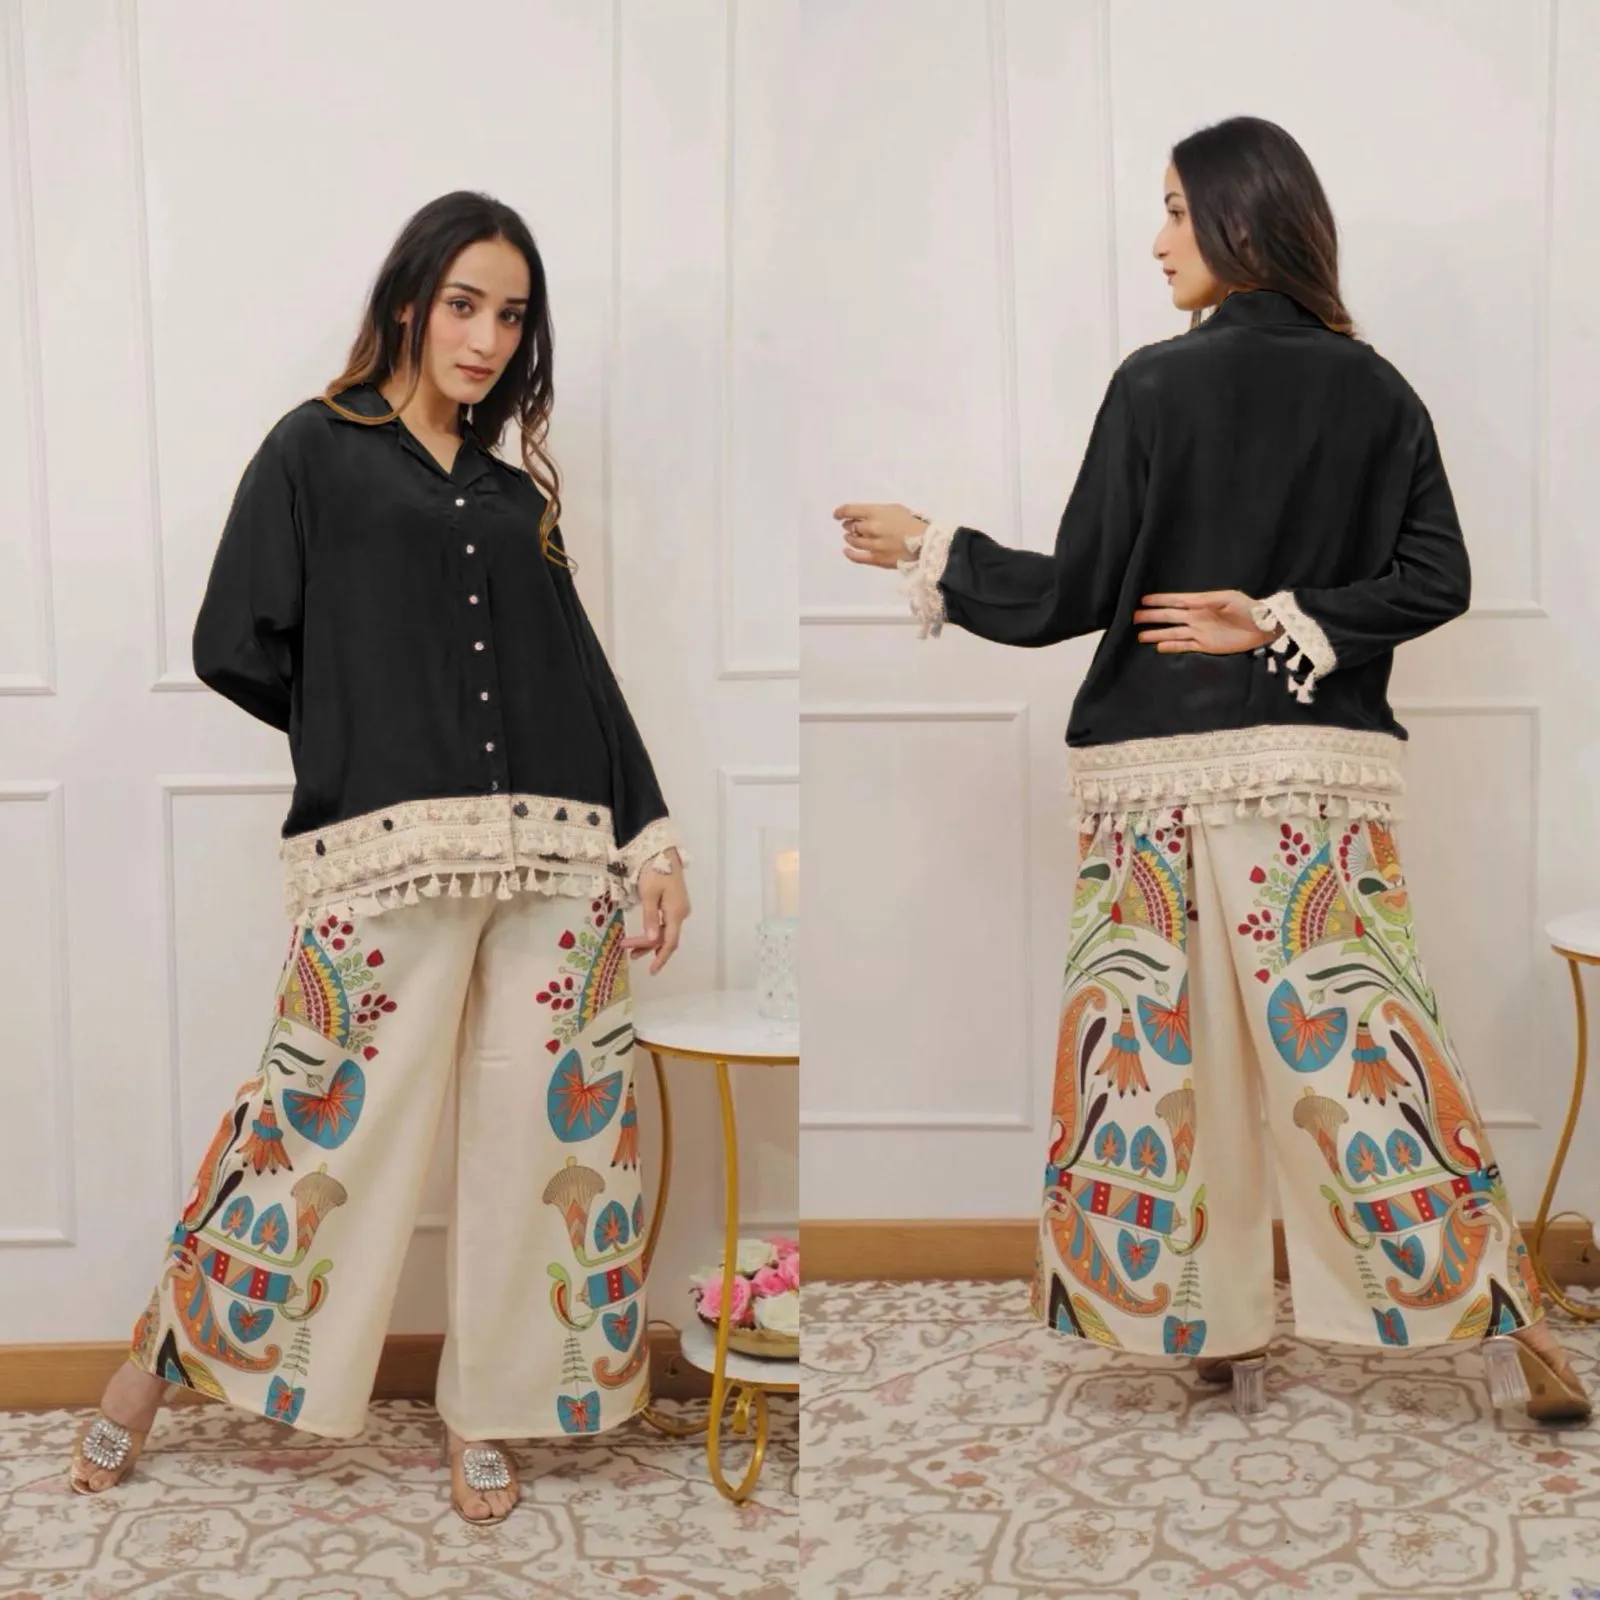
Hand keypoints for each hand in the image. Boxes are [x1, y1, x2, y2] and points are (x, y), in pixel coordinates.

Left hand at [622, 851, 690, 975]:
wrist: (663, 850)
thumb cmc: (655, 869)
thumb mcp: (648, 894)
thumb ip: (649, 918)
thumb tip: (651, 941)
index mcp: (676, 912)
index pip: (670, 942)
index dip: (661, 957)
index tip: (652, 971)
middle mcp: (681, 913)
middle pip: (666, 938)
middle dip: (648, 948)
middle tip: (627, 952)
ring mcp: (679, 908)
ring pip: (665, 931)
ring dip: (649, 941)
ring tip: (631, 949)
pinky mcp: (674, 903)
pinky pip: (665, 923)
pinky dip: (654, 931)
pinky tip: (644, 935)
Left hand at [834, 503, 926, 568]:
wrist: (926, 544)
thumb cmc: (913, 523)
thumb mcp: (896, 509)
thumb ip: (878, 512)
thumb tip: (862, 517)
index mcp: (876, 512)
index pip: (850, 510)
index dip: (840, 512)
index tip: (837, 514)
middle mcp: (871, 527)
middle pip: (851, 526)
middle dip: (849, 526)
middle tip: (850, 526)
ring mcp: (873, 544)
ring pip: (853, 541)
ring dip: (850, 538)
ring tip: (850, 537)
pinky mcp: (877, 559)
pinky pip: (858, 557)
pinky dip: (850, 553)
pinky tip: (846, 550)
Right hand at [1133, 590, 1278, 654]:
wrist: (1263, 627)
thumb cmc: (1247, 608)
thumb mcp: (1228, 598)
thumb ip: (1207, 600)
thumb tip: (1187, 602)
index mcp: (1200, 603)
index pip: (1175, 601)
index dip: (1160, 601)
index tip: (1142, 600)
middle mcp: (1196, 617)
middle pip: (1169, 617)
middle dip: (1152, 617)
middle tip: (1134, 617)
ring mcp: (1199, 631)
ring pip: (1173, 632)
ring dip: (1157, 633)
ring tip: (1140, 636)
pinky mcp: (1204, 645)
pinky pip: (1184, 645)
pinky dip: (1172, 646)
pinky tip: (1159, 646)